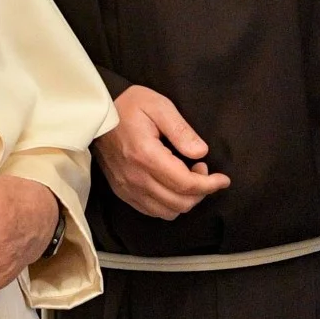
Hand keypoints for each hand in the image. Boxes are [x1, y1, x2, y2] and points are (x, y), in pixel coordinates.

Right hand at [94, 85, 231, 219]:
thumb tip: (201, 153)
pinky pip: (152, 211)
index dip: (210, 185)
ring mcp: (127, 188)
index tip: (223, 179)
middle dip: (201, 191)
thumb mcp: (160, 107)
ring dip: (185, 200)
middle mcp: (135, 178)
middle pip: (179, 203)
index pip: (186, 184)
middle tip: (202, 169)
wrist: (96, 115)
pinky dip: (169, 204)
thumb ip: (182, 131)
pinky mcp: (122, 192)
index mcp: (146, 156)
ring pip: (167, 212)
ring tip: (188, 177)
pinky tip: (172, 185)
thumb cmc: (130, 106)